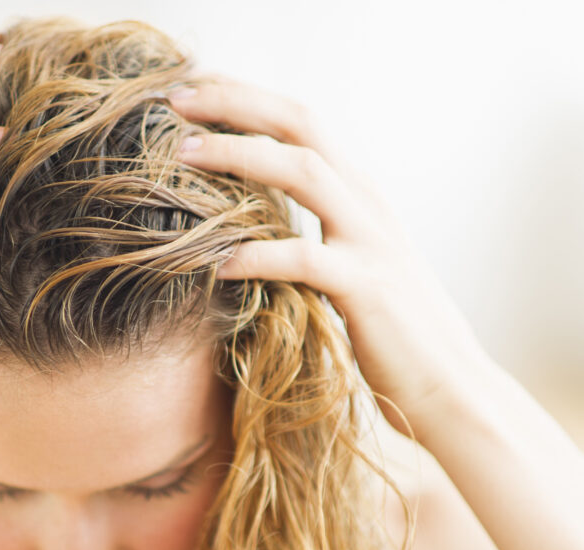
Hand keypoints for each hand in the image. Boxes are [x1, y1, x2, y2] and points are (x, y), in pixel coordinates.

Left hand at [167, 76, 489, 438]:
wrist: (448, 384)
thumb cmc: (388, 329)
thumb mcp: (351, 263)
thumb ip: (316, 231)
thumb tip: (255, 222)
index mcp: (360, 193)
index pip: (301, 123)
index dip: (246, 99)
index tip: (191, 92)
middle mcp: (368, 202)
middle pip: (301, 125)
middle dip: (236, 103)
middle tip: (175, 98)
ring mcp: (371, 241)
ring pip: (304, 171)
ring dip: (239, 155)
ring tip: (181, 156)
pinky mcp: (367, 288)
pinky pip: (303, 258)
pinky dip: (255, 256)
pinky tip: (216, 265)